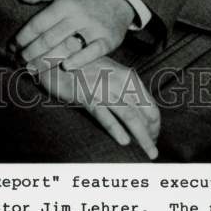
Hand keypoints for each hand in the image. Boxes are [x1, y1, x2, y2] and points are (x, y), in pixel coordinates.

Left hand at [12, 0, 133, 71]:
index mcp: (65, 3)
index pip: (39, 23)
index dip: (23, 36)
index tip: (12, 46)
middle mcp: (78, 16)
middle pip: (49, 38)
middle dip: (31, 52)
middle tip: (18, 61)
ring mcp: (94, 28)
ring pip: (66, 47)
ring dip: (47, 60)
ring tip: (32, 69)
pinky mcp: (107, 40)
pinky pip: (92, 52)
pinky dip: (79, 60)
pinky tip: (65, 67)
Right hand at [37, 55, 159, 159]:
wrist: (55, 57)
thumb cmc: (83, 68)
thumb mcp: (109, 75)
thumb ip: (124, 90)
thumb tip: (140, 114)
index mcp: (127, 76)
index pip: (150, 104)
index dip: (155, 125)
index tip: (154, 138)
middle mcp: (119, 81)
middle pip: (144, 112)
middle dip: (152, 134)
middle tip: (152, 152)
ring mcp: (102, 87)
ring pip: (129, 116)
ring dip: (142, 137)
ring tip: (149, 153)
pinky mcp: (85, 94)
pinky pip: (104, 114)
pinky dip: (115, 128)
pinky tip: (124, 141)